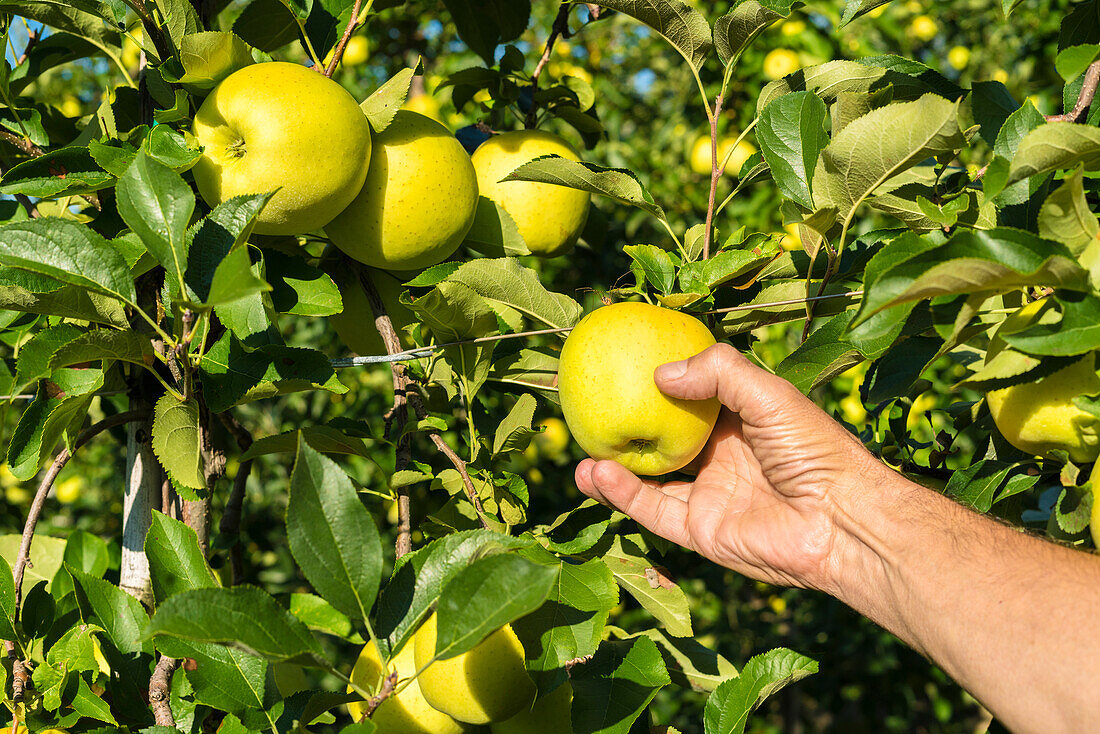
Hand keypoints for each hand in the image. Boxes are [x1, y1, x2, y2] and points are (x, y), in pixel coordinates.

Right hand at [575, 344, 886, 591]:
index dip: (658, 385)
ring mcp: (707, 495)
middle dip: (625, 428)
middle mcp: (719, 457)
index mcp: (738, 421)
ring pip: (648, 480)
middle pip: (661, 441)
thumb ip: (719, 373)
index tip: (621, 367)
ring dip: (613, 467)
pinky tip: (595, 474)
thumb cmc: (815, 450)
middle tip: (587, 412)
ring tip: (578, 452)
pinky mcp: (700, 531)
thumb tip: (660, 374)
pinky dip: (622, 494)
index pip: (690, 399)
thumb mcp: (770, 395)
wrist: (842, 521)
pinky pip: (652, 511)